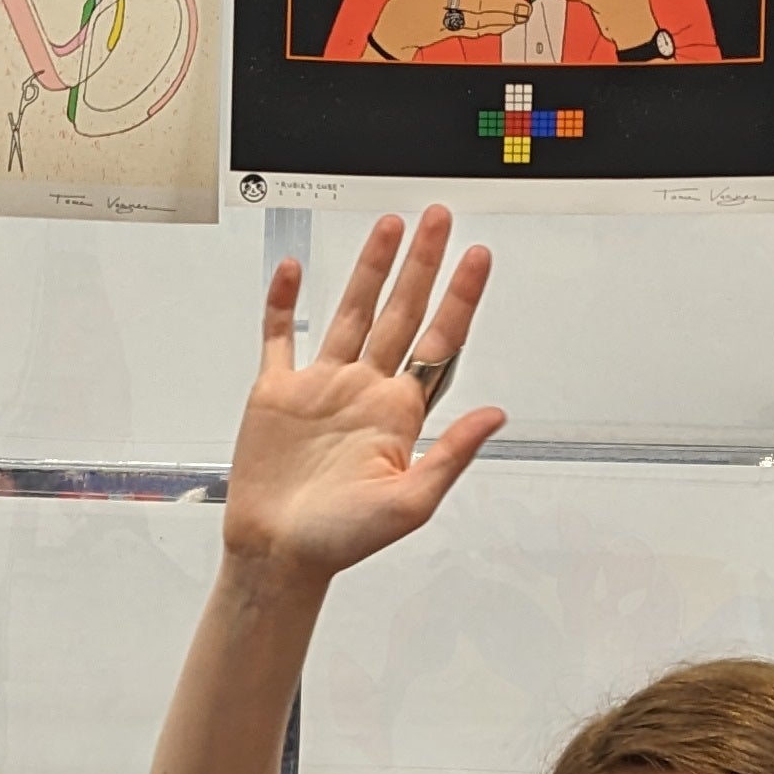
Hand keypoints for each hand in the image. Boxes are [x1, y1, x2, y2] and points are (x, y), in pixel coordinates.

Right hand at [219, 208, 504, 582]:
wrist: (278, 555)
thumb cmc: (342, 540)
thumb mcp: (410, 501)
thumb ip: (451, 453)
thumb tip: (497, 414)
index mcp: (400, 413)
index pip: (439, 341)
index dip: (460, 297)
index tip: (478, 257)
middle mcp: (365, 390)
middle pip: (401, 312)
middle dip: (421, 264)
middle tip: (438, 218)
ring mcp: (321, 387)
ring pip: (350, 312)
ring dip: (370, 269)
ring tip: (388, 225)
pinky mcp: (276, 393)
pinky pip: (280, 337)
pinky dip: (284, 303)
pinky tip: (295, 270)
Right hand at [365, 0, 526, 59]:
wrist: (394, 25)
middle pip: (474, 0)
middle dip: (502, 4)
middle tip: (523, 5)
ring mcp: (437, 16)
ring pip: (475, 18)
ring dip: (501, 18)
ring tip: (520, 15)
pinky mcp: (443, 32)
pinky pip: (472, 30)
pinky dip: (491, 27)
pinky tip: (505, 24)